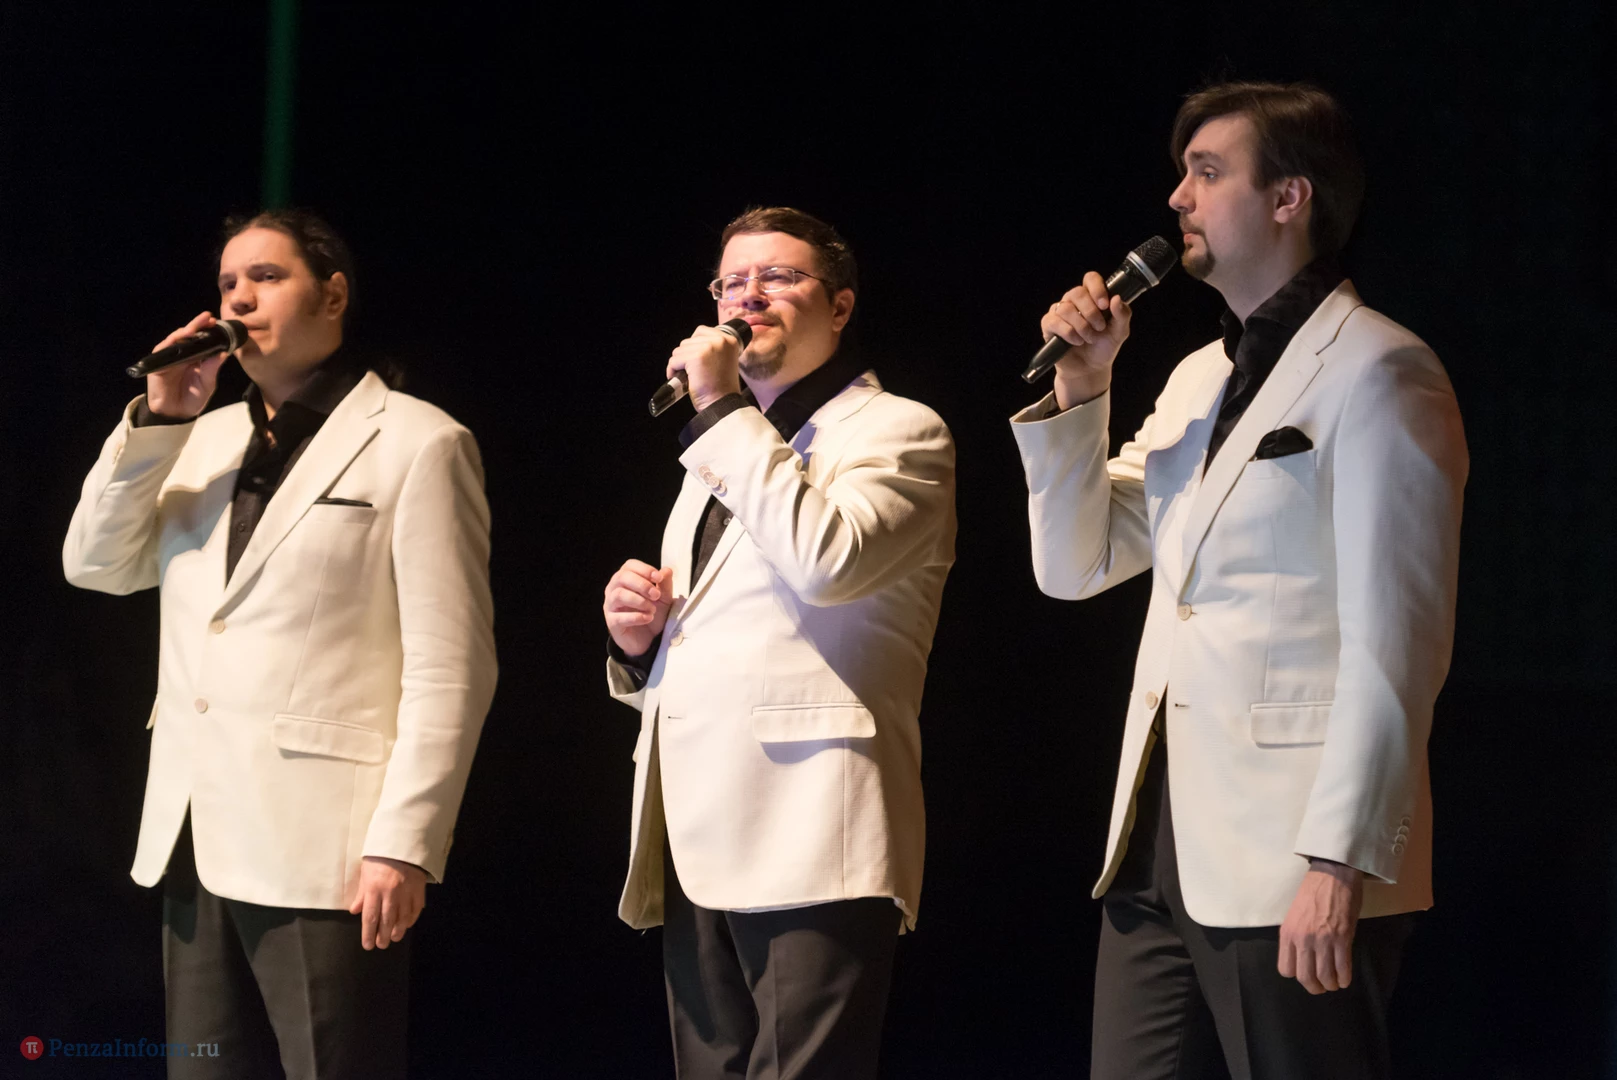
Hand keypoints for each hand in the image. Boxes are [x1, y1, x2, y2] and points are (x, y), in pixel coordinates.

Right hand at [145, 311, 230, 419]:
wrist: (175, 414)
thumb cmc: (192, 399)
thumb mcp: (207, 384)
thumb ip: (213, 369)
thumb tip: (224, 353)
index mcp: (197, 358)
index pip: (203, 341)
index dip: (209, 332)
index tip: (218, 323)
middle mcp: (183, 355)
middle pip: (190, 336)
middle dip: (198, 325)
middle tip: (208, 317)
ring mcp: (170, 357)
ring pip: (177, 339)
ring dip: (186, 331)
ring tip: (197, 325)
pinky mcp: (158, 363)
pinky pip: (163, 349)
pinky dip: (172, 342)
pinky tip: (181, 337)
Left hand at [348, 856, 426, 950]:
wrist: (402, 842)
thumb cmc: (380, 858)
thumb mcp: (365, 873)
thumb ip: (362, 894)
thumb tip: (355, 911)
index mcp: (374, 888)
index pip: (370, 917)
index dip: (369, 934)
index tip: (368, 945)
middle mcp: (390, 892)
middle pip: (387, 920)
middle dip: (383, 936)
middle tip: (382, 945)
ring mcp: (406, 891)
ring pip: (403, 917)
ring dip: (398, 930)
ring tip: (394, 938)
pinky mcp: (418, 888)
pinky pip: (416, 908)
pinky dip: (411, 919)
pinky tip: (407, 924)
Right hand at [604, 558, 674, 656]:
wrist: (649, 639)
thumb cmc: (653, 613)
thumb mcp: (663, 598)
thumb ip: (665, 583)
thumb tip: (667, 570)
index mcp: (626, 579)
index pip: (629, 566)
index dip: (644, 569)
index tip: (659, 578)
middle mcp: (614, 589)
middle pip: (622, 577)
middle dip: (642, 585)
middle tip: (656, 595)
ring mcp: (611, 605)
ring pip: (619, 595)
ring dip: (639, 601)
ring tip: (652, 609)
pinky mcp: (612, 622)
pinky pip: (620, 617)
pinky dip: (637, 617)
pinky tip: (648, 618)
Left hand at [666, 324, 744, 412]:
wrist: (723, 404)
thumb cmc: (721, 388)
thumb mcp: (723, 360)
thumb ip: (712, 349)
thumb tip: (690, 344)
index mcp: (729, 340)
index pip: (701, 331)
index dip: (694, 346)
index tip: (697, 362)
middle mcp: (720, 340)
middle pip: (688, 341)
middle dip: (686, 357)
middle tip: (694, 372)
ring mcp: (708, 348)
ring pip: (679, 350)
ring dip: (680, 364)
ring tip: (690, 377)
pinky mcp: (696, 357)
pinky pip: (674, 360)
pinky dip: (673, 371)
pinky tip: (683, 380)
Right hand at [1041, 271, 1131, 410]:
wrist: (1089, 369)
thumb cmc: (1103, 347)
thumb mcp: (1119, 332)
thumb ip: (1122, 315)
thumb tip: (1116, 299)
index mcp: (1091, 297)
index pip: (1090, 279)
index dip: (1097, 288)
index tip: (1104, 305)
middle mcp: (1074, 301)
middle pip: (1077, 292)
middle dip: (1091, 312)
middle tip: (1100, 328)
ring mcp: (1059, 312)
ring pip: (1066, 308)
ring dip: (1081, 325)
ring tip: (1089, 338)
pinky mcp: (1049, 326)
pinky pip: (1054, 321)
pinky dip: (1068, 332)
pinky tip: (1076, 341)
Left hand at [1277, 859, 1364, 993]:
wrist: (1333, 875)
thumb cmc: (1313, 892)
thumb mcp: (1294, 915)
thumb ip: (1295, 936)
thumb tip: (1301, 957)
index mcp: (1287, 933)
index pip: (1286, 969)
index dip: (1297, 975)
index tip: (1306, 972)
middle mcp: (1302, 939)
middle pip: (1305, 978)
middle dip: (1315, 987)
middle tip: (1322, 986)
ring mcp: (1323, 940)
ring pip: (1325, 976)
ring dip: (1331, 984)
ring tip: (1335, 983)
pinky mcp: (1342, 939)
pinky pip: (1343, 968)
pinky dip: (1344, 978)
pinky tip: (1345, 978)